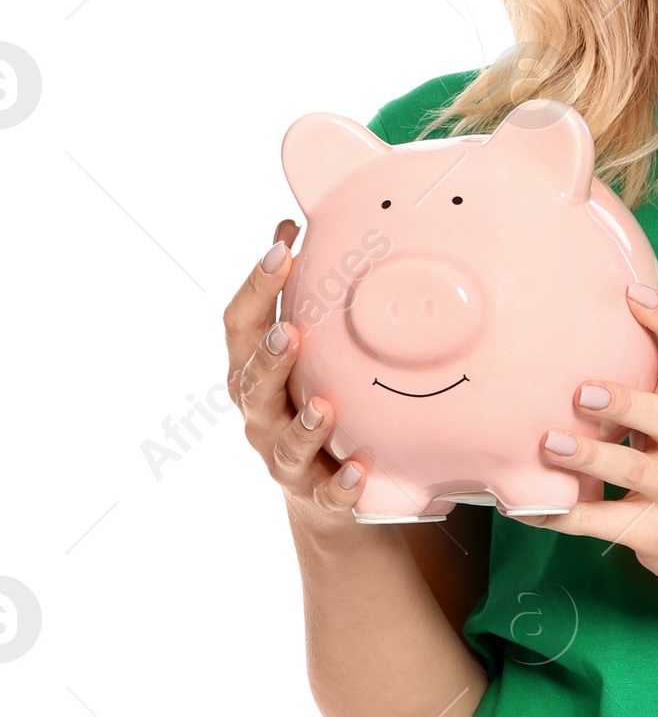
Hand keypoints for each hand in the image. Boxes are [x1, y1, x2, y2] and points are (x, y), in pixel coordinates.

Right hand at [223, 218, 369, 531]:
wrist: (321, 490)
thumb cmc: (303, 397)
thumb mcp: (297, 345)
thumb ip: (290, 291)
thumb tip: (288, 221)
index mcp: (250, 369)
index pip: (240, 324)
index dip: (257, 288)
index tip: (281, 249)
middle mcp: (258, 412)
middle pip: (251, 384)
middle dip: (269, 359)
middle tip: (290, 333)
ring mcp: (282, 456)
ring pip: (284, 443)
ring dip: (305, 425)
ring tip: (325, 407)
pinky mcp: (314, 495)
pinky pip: (325, 493)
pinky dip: (339, 484)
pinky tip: (358, 471)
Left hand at [522, 283, 657, 590]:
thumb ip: (646, 387)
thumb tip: (574, 334)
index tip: (634, 294)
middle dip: (628, 403)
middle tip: (583, 392)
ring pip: (637, 471)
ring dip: (594, 457)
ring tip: (551, 444)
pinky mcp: (656, 532)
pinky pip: (606, 523)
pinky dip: (565, 515)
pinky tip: (527, 508)